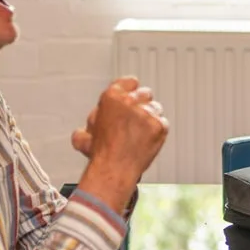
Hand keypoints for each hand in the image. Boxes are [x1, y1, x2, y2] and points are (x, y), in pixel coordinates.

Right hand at [76, 77, 168, 212]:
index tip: (131, 98)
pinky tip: (147, 140)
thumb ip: (94, 120)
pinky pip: (162, 123)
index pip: (130, 82)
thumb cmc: (100, 153)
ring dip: (150, 117)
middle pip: (145, 93)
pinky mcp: (159, 125)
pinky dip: (157, 131)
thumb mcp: (86, 133)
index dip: (130, 91)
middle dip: (141, 104)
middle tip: (135, 118)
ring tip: (140, 132)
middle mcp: (131, 101)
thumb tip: (96, 118)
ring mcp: (147, 112)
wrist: (114, 168)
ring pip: (155, 108)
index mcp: (112, 96)